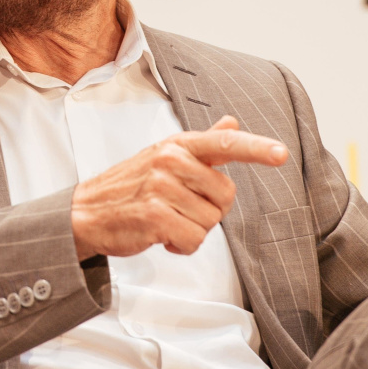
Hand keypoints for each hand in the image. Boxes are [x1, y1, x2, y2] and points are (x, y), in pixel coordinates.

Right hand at [71, 116, 288, 260]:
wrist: (86, 212)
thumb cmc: (130, 186)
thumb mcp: (164, 156)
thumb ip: (203, 143)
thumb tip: (232, 122)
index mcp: (177, 144)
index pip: (224, 143)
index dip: (256, 148)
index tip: (281, 154)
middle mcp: (170, 160)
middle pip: (226, 196)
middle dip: (209, 211)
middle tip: (179, 208)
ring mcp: (161, 187)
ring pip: (210, 222)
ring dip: (192, 230)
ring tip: (165, 221)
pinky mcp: (155, 216)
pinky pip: (194, 239)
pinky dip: (182, 246)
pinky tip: (162, 236)